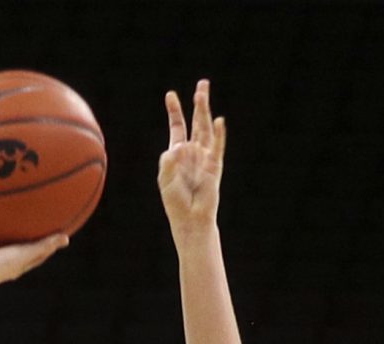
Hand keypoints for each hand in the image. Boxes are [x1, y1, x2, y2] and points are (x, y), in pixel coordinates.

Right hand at [0, 225, 68, 290]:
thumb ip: (45, 246)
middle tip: (18, 217)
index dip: (36, 243)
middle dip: (12, 233)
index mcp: (13, 261)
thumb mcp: (28, 254)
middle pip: (7, 244)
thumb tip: (66, 238)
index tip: (44, 230)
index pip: (29, 251)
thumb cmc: (2, 266)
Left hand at [158, 81, 226, 240]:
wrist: (190, 219)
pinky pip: (217, 147)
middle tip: (202, 84)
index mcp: (178, 154)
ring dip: (204, 112)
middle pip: (197, 122)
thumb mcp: (165, 180)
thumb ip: (168, 162)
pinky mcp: (215, 167)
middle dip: (199, 103)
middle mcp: (194, 152)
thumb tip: (179, 147)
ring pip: (206, 130)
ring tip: (202, 94)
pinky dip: (218, 134)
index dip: (175, 111)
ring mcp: (205, 157)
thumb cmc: (175, 202)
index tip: (170, 95)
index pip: (178, 127)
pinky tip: (218, 121)